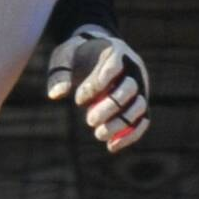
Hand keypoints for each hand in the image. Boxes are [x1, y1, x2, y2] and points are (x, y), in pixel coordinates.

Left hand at [46, 24, 150, 152]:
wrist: (95, 54)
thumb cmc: (78, 55)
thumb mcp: (64, 57)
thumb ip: (59, 74)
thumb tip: (56, 95)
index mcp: (116, 51)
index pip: (113, 68)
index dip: (97, 85)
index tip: (78, 99)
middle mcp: (133, 69)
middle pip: (129, 88)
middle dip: (110, 107)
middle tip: (89, 120)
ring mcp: (139, 87)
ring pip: (139, 107)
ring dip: (121, 124)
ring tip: (99, 135)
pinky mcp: (139, 103)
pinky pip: (142, 121)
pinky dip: (130, 136)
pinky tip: (111, 146)